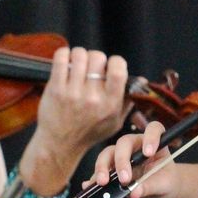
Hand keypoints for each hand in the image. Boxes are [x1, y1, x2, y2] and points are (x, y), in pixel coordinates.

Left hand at [19, 46, 129, 192]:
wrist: (61, 143)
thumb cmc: (89, 131)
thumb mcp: (115, 121)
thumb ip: (127, 100)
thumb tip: (142, 81)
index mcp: (110, 104)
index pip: (118, 70)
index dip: (116, 61)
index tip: (110, 65)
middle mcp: (92, 98)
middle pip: (97, 57)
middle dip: (95, 58)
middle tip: (91, 66)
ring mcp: (72, 92)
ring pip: (79, 55)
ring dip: (79, 55)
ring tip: (78, 64)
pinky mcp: (55, 89)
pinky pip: (60, 59)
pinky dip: (63, 54)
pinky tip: (65, 61)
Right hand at [83, 120, 175, 197]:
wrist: (160, 191)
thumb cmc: (166, 182)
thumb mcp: (164, 185)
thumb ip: (150, 187)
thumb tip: (133, 192)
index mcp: (153, 144)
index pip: (153, 130)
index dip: (151, 137)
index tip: (149, 153)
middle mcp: (135, 146)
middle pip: (123, 143)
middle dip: (121, 160)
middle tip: (124, 179)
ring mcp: (120, 156)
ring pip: (108, 154)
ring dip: (103, 167)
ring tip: (102, 183)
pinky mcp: (111, 169)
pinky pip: (100, 171)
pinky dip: (94, 178)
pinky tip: (90, 186)